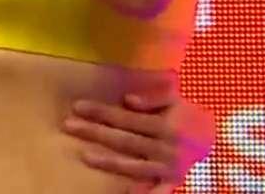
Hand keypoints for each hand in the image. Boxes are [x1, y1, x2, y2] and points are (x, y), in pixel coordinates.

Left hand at [65, 88, 212, 188]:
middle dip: (96, 133)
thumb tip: (128, 100)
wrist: (211, 139)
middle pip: (126, 141)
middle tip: (69, 126)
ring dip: (108, 162)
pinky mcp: (170, 182)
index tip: (78, 106)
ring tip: (84, 155)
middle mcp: (167, 149)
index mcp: (167, 127)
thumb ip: (153, 97)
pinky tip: (123, 193)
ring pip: (133, 166)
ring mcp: (168, 169)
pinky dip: (141, 193)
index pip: (128, 119)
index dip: (102, 112)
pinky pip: (155, 190)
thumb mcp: (174, 99)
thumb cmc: (184, 114)